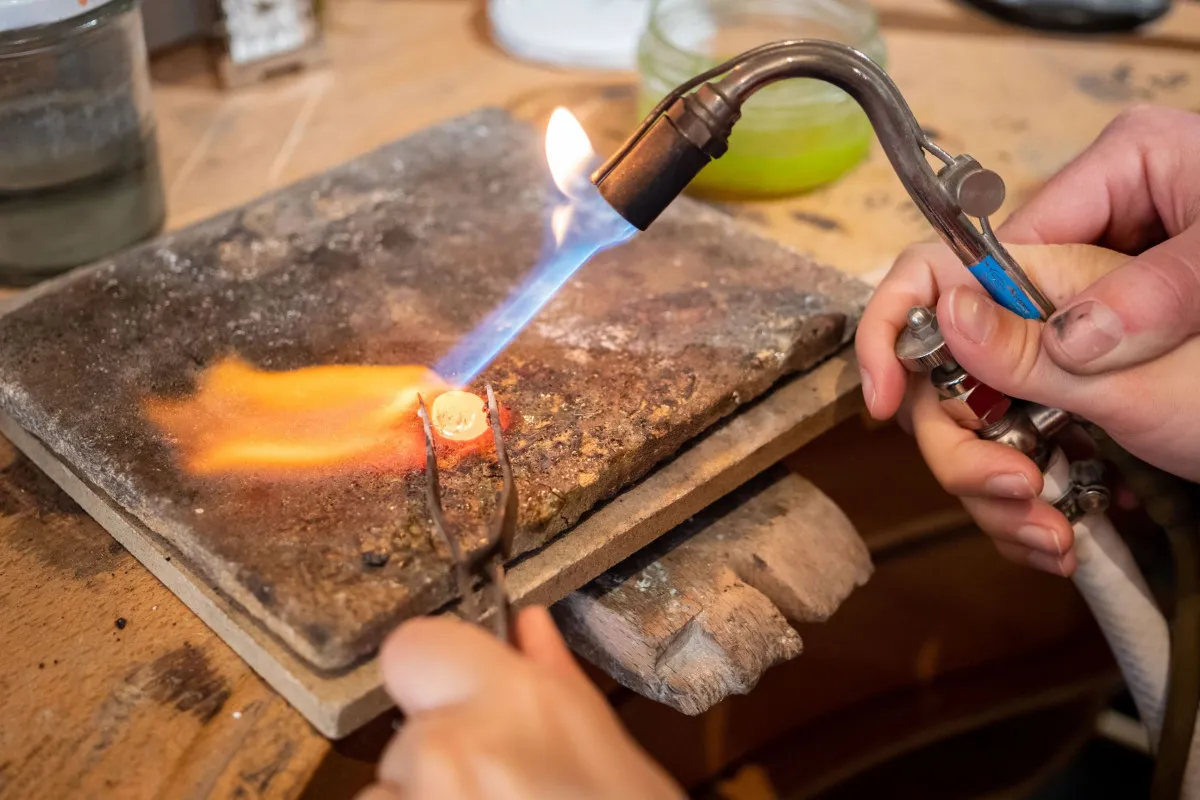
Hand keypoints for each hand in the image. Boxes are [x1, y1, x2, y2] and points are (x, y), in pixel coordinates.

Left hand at [357, 607, 683, 799]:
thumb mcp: (615, 759)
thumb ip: (557, 684)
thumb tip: (527, 625)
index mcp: (514, 703)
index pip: (411, 647)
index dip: (433, 674)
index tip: (460, 705)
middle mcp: (449, 749)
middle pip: (406, 739)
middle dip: (440, 766)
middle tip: (505, 798)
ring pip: (384, 798)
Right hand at [855, 106, 1199, 574]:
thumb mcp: (1181, 344)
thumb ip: (1064, 328)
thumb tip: (953, 314)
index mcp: (1104, 196)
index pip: (949, 252)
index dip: (897, 326)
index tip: (884, 400)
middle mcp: (1077, 256)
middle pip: (953, 345)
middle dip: (962, 435)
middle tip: (1007, 490)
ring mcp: (1077, 322)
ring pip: (978, 403)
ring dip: (995, 481)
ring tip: (1047, 531)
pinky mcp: (1086, 379)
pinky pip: (1021, 431)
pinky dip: (1027, 495)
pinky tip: (1059, 532)